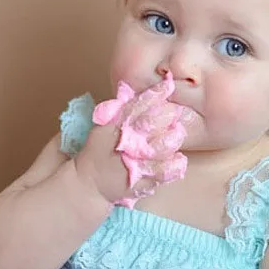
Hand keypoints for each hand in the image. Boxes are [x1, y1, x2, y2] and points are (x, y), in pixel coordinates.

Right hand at [77, 82, 190, 204]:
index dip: (155, 94)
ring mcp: (135, 162)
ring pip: (161, 146)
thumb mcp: (102, 128)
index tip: (168, 85)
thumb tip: (130, 90)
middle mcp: (126, 141)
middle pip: (151, 122)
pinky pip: (163, 171)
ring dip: (173, 138)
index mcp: (115, 126)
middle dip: (167, 114)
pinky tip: (179, 159)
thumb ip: (118, 112)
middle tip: (176, 112)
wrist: (89, 183)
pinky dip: (174, 164)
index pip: (137, 105)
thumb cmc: (97, 153)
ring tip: (177, 133)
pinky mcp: (141, 181)